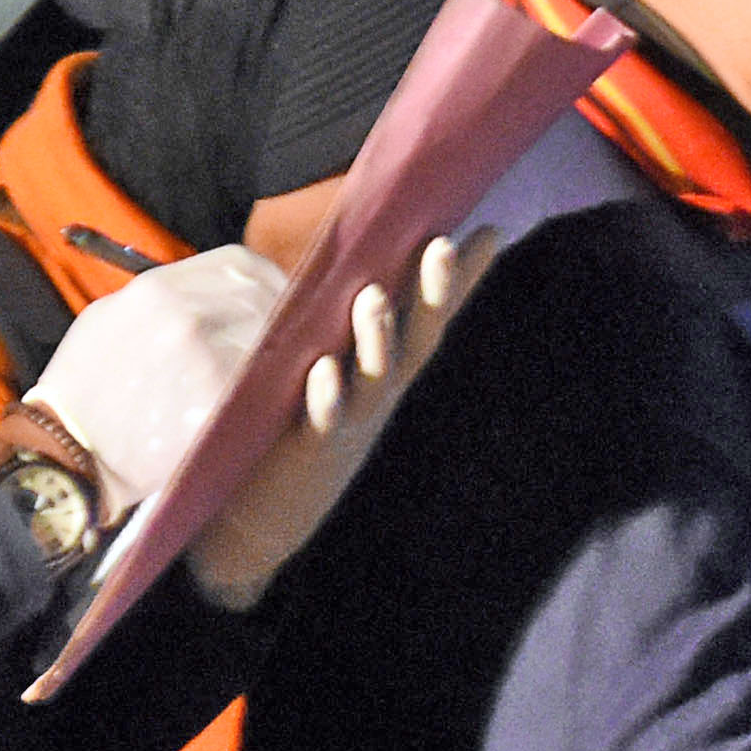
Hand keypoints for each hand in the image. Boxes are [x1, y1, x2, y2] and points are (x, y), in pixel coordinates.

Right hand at [25, 244, 288, 507]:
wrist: (69, 453)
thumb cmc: (85, 391)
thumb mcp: (111, 318)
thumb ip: (167, 299)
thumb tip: (219, 294)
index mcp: (157, 288)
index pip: (241, 263)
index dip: (268, 281)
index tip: (277, 299)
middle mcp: (184, 313)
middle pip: (266, 298)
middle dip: (284, 317)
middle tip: (290, 340)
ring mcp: (206, 357)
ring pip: (273, 340)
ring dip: (285, 353)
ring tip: (279, 371)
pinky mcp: (220, 402)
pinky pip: (268, 384)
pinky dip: (277, 388)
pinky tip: (271, 399)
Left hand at [196, 233, 496, 607]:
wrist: (260, 517)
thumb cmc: (289, 430)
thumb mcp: (323, 371)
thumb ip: (336, 325)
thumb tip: (346, 268)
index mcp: (383, 371)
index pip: (428, 317)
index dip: (460, 280)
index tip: (490, 232)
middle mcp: (377, 396)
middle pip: (417, 340)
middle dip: (432, 295)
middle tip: (443, 245)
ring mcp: (349, 425)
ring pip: (373, 378)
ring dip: (376, 340)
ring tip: (374, 299)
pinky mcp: (310, 453)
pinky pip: (322, 423)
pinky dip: (327, 398)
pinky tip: (326, 372)